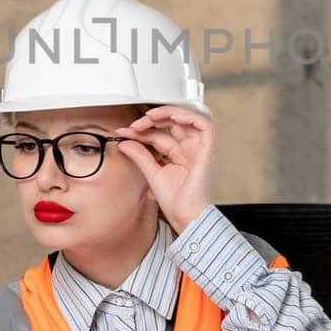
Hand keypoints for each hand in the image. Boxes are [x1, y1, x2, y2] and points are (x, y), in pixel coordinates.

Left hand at [111, 105, 214, 232]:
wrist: (186, 217)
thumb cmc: (175, 202)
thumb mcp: (152, 173)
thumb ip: (140, 155)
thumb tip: (125, 142)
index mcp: (177, 155)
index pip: (158, 134)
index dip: (141, 131)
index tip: (124, 132)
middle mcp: (189, 149)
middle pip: (173, 123)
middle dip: (153, 118)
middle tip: (136, 124)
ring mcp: (198, 149)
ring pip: (189, 118)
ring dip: (169, 113)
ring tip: (151, 117)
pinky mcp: (206, 151)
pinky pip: (205, 126)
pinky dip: (190, 118)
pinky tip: (173, 118)